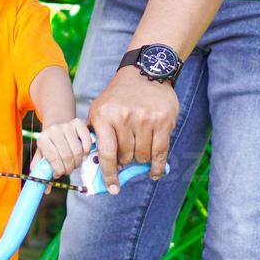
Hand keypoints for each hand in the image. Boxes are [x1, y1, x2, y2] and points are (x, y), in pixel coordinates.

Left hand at [33, 117, 92, 179]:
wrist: (56, 128)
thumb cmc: (50, 146)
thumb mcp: (42, 157)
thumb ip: (42, 173)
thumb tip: (46, 191)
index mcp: (42, 139)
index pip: (54, 159)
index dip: (58, 170)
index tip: (59, 174)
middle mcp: (54, 130)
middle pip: (67, 156)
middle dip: (69, 168)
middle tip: (68, 170)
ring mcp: (67, 125)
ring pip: (78, 151)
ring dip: (78, 162)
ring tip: (74, 163)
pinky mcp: (78, 123)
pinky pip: (87, 141)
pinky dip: (87, 150)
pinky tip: (83, 154)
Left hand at [86, 66, 178, 191]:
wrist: (146, 71)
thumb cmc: (120, 95)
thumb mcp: (100, 108)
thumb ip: (97, 133)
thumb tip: (96, 164)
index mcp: (104, 116)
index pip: (107, 153)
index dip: (109, 174)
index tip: (113, 188)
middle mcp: (124, 117)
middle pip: (126, 156)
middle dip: (125, 161)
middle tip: (126, 158)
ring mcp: (145, 119)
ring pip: (142, 156)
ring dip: (140, 159)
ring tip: (139, 152)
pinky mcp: (163, 121)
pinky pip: (160, 152)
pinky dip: (157, 166)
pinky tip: (154, 172)